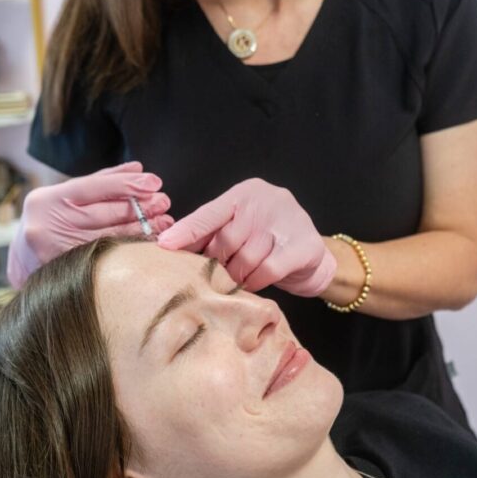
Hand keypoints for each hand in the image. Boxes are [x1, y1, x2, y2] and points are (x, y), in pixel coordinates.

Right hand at [7, 161, 172, 287]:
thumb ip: (100, 181)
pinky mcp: (64, 273)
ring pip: (107, 237)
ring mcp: (54, 252)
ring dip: (140, 229)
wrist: (20, 261)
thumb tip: (138, 169)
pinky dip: (129, 248)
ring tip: (164, 221)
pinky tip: (148, 242)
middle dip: (139, 207)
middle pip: (103, 214)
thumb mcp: (65, 196)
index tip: (155, 182)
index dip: (126, 184)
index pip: (92, 187)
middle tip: (164, 202)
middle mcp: (47, 225)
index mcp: (47, 200)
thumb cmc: (49, 221)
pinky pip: (105, 257)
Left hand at [156, 178, 335, 295]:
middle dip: (215, 263)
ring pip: (245, 259)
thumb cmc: (268, 244)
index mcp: (245, 193)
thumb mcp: (239, 229)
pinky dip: (256, 282)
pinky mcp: (305, 246)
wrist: (312, 259)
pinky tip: (254, 284)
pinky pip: (267, 271)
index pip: (209, 213)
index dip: (186, 231)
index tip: (163, 246)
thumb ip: (212, 233)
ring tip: (236, 280)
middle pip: (226, 240)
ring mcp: (289, 221)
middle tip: (212, 276)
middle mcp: (267, 201)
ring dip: (237, 276)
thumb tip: (171, 245)